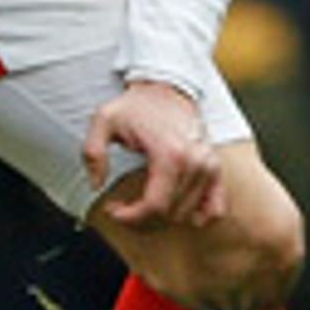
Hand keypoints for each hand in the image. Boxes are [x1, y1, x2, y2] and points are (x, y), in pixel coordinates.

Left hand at [86, 79, 223, 227]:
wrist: (165, 89)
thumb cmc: (135, 106)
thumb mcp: (103, 121)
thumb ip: (93, 153)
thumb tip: (96, 185)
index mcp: (170, 154)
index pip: (155, 206)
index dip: (131, 218)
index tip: (113, 211)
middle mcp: (196, 162)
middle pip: (171, 214)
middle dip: (140, 219)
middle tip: (121, 207)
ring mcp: (210, 167)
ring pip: (188, 215)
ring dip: (161, 218)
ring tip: (139, 205)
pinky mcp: (216, 169)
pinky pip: (216, 208)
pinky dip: (197, 217)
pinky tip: (174, 211)